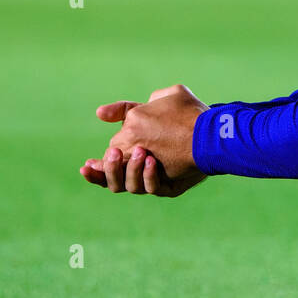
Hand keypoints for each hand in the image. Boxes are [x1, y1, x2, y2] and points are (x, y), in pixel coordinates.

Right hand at [80, 85, 209, 196]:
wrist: (211, 128)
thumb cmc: (180, 117)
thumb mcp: (149, 108)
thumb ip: (125, 111)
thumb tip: (99, 113)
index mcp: (130, 157)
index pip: (104, 169)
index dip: (94, 170)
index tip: (86, 165)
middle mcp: (138, 172)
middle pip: (113, 181)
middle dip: (110, 168)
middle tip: (116, 153)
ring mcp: (153, 180)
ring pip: (129, 187)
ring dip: (129, 171)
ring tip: (141, 153)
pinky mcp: (170, 187)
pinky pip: (153, 188)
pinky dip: (148, 176)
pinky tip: (152, 162)